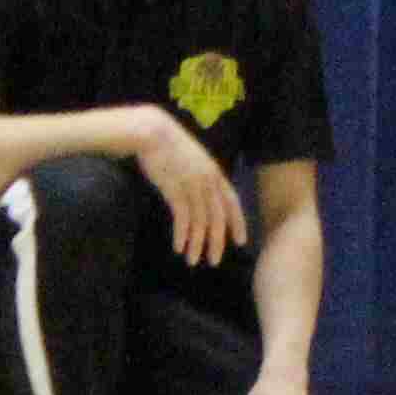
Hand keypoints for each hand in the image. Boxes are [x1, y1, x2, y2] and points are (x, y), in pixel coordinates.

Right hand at [131, 109, 248, 265]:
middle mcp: (208, 181)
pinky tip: (178, 247)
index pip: (233, 202)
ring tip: (192, 260)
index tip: (241, 241)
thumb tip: (204, 196)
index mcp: (215, 173)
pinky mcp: (174, 189)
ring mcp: (192, 185)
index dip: (237, 223)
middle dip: (217, 242)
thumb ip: (202, 177)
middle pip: (218, 218)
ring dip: (197, 244)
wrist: (154, 132)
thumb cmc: (171, 146)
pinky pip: (182, 218)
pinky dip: (182, 235)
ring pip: (200, 222)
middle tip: (214, 261)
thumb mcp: (195, 161)